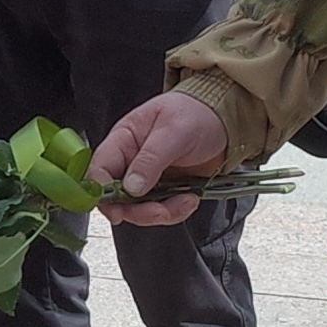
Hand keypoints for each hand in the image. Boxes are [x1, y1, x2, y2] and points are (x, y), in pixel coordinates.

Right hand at [91, 88, 229, 225]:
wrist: (226, 122)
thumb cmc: (197, 114)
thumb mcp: (173, 131)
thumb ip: (150, 159)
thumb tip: (130, 187)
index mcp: (124, 139)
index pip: (100, 168)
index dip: (102, 192)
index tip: (117, 209)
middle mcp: (131, 161)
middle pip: (116, 197)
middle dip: (137, 210)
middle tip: (159, 212)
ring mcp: (148, 178)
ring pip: (138, 209)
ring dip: (161, 212)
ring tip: (186, 200)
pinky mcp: (165, 190)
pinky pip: (161, 210)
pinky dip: (176, 211)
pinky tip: (190, 198)